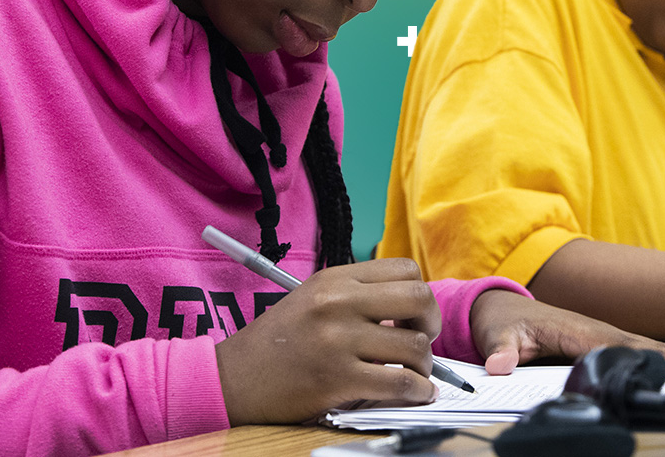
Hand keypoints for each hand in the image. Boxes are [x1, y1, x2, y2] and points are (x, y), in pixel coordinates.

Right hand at [215, 258, 441, 424]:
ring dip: (423, 365)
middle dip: (430, 323)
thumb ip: (356, 295)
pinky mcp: (338, 379)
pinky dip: (417, 391)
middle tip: (422, 340)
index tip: (413, 316)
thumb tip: (410, 307)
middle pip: (418, 298)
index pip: (404, 270)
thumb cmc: (276, 344)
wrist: (233, 378)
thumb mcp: (312, 299)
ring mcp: (337, 340)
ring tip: (413, 373)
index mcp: (333, 279)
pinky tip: (414, 393)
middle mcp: (337, 303)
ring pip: (415, 346)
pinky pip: (400, 383)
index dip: (419, 294)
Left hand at [468, 288, 664, 375]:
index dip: (643, 355)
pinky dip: (661, 356)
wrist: (501, 307)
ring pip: (642, 344)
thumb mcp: (498, 335)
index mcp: (573, 327)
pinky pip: (635, 348)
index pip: (614, 344)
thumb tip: (500, 366)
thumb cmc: (504, 322)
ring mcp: (599, 332)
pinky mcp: (601, 339)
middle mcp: (592, 327)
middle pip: (638, 343)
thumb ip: (501, 351)